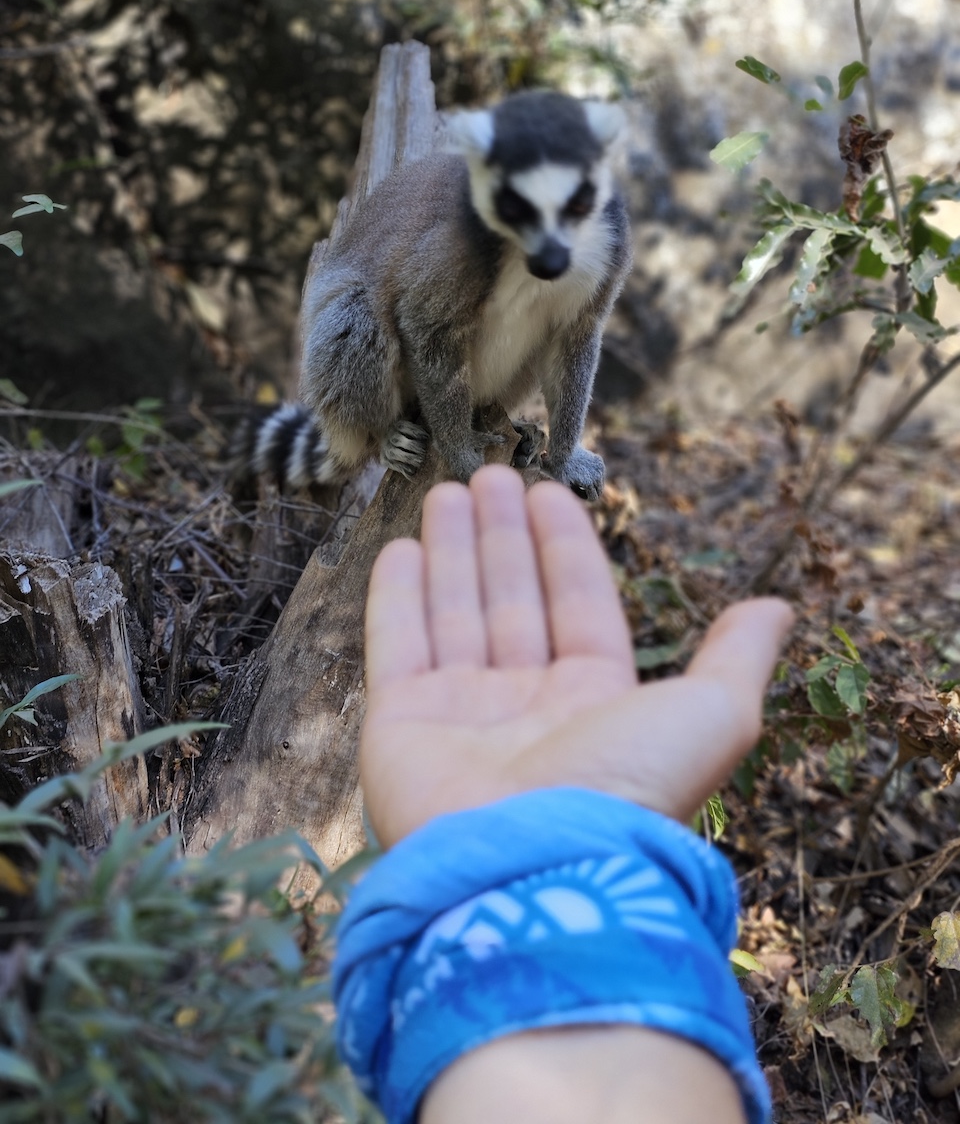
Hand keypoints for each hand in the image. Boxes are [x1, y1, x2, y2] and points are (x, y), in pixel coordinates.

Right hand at [362, 464, 792, 848]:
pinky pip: (396, 644)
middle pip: (513, 599)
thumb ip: (738, 659)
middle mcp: (526, 705)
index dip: (563, 546)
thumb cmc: (625, 790)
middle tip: (490, 475)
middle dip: (503, 536)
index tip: (547, 491)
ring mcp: (459, 715)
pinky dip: (397, 596)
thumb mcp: (711, 715)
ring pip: (456, 611)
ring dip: (453, 550)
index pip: (578, 603)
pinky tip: (403, 547)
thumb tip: (778, 609)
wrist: (531, 869)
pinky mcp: (400, 725)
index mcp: (594, 700)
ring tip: (448, 491)